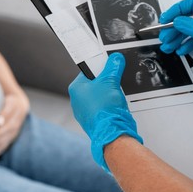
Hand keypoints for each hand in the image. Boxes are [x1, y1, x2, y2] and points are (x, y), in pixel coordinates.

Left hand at [0, 90, 29, 160]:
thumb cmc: (2, 96)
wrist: (19, 105)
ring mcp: (15, 130)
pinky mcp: (12, 137)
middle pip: (6, 129)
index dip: (4, 116)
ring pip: (5, 140)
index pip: (9, 110)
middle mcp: (17, 119)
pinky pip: (4, 146)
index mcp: (15, 105)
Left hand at [68, 53, 141, 171]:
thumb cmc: (105, 108)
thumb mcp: (110, 81)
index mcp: (76, 89)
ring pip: (99, 97)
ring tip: (116, 95)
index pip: (88, 72)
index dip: (100, 67)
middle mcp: (77, 101)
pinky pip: (102, 108)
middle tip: (115, 81)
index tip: (109, 65)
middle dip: (106, 82)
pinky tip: (116, 106)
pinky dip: (109, 106)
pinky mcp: (93, 121)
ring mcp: (84, 112)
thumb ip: (113, 67)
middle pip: (94, 84)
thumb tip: (115, 58)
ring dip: (109, 95)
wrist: (111, 132)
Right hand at [159, 0, 192, 75]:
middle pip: (189, 18)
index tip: (165, 19)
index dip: (177, 11)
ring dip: (177, 38)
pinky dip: (186, 44)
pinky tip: (181, 49)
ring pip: (190, 30)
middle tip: (165, 35)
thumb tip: (179, 21)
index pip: (192, 4)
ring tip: (169, 45)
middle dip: (175, 28)